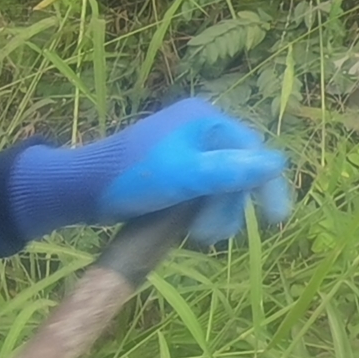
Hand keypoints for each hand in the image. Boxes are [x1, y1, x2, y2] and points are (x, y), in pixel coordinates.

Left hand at [10, 98, 291, 246]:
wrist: (79, 188)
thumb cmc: (133, 177)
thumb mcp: (187, 175)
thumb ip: (232, 169)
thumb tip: (279, 163)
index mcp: (206, 119)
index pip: (252, 151)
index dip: (266, 185)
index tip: (275, 220)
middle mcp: (199, 129)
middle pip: (237, 170)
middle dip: (230, 206)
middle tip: (210, 236)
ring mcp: (185, 150)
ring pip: (220, 184)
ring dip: (216, 213)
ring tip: (197, 238)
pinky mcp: (172, 170)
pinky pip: (202, 190)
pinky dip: (202, 210)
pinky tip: (190, 229)